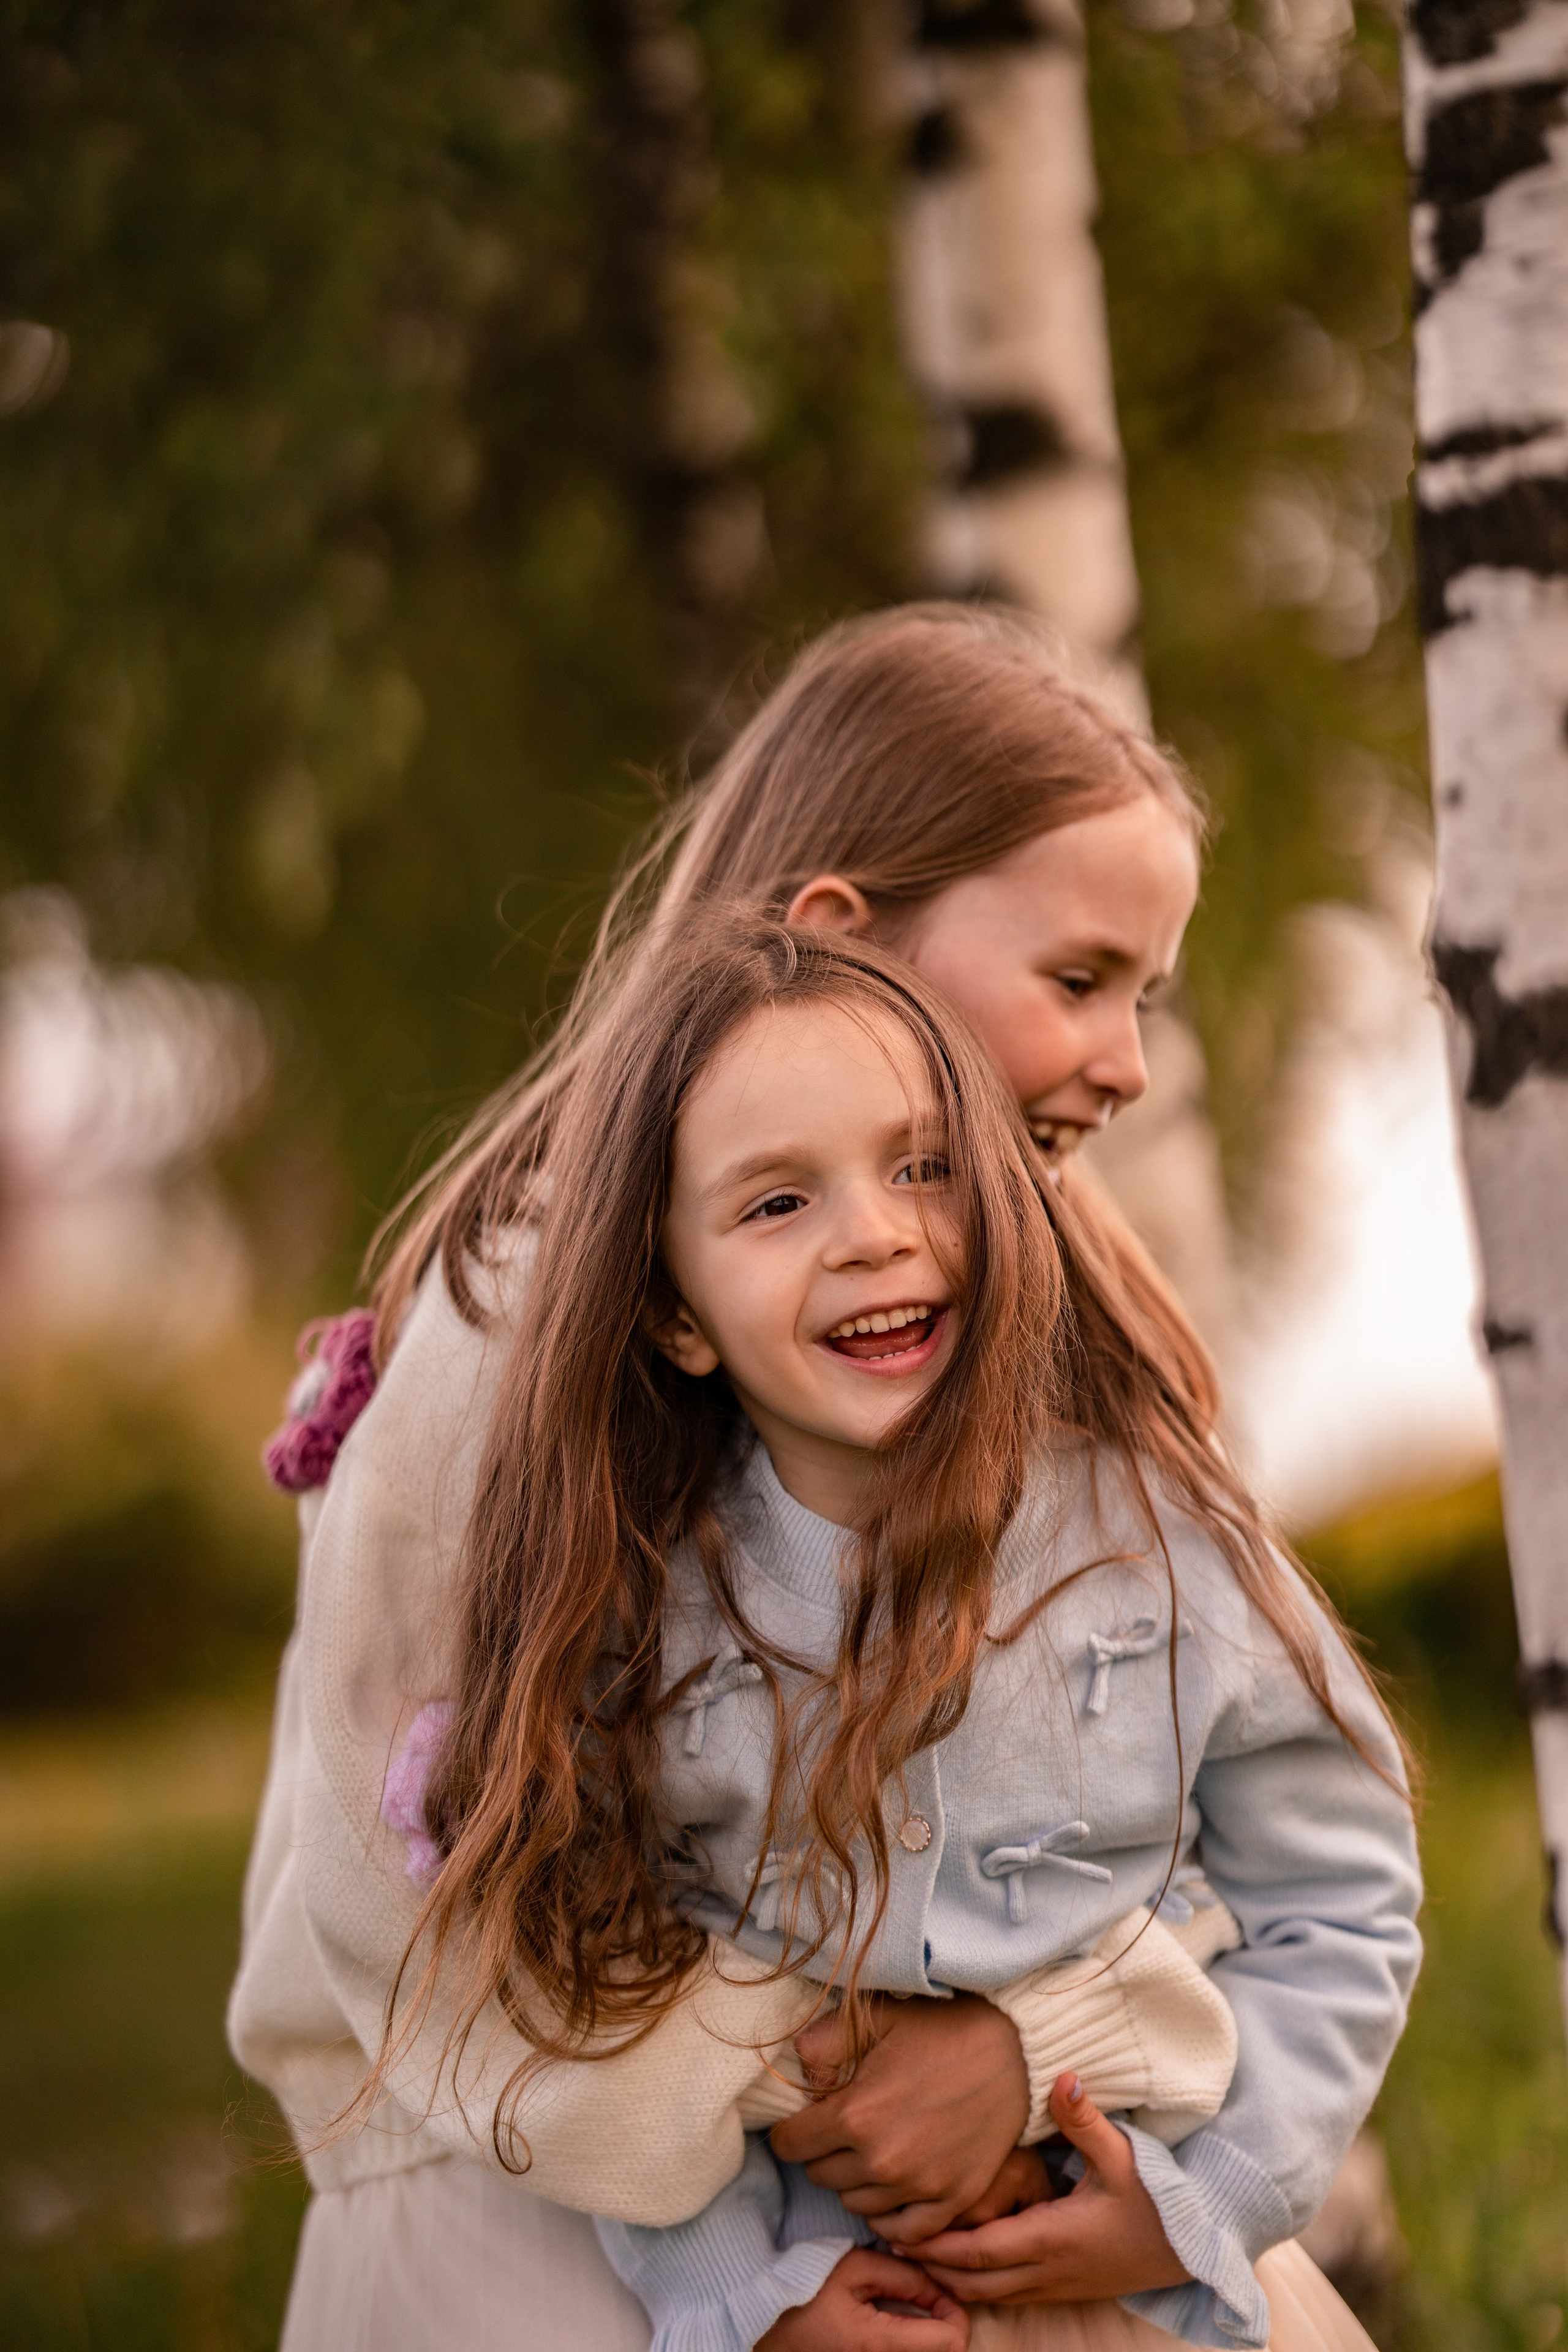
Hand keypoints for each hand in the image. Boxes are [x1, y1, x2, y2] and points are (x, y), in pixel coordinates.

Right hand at [756, 2249, 969, 2350]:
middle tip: (927, 2295)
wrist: (761, 2325)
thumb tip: (939, 2286)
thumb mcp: (853, 2268)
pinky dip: (909, 2345)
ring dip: (928, 2339)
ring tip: (910, 2309)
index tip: (940, 2290)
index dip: (955, 2312)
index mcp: (879, 2346)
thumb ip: (903, 2275)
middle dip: (944, 2326)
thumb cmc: (804, 2292)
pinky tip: (894, 2325)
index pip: (952, 2342)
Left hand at [770, 1993, 1029, 2243]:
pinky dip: (890, 2217)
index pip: (790, 2144)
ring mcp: (920, 2187)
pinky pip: (902, 2232)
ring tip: (870, 2149)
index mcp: (856, 2115)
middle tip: (841, 2128)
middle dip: (822, 2151)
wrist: (1013, 2049)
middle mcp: (883, 2160)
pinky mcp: (952, 2200)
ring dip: (854, 2180)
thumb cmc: (940, 2029)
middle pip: (820, 2175)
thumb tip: (799, 2081)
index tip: (804, 2119)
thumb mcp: (873, 2019)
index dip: (791, 2129)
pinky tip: (891, 2191)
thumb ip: (820, 2045)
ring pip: (855, 2203)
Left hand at [898, 2074, 1191, 2306]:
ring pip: (990, 2294)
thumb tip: (1062, 2077)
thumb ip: (1084, 2119)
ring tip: (914, 2249)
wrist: (1193, 2245)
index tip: (901, 2228)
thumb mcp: (1122, 2155)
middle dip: (931, 2266)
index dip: (937, 2245)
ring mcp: (1057, 2285)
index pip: (981, 2252)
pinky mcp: (1066, 2288)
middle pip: (974, 2281)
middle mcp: (1049, 2271)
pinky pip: (1011, 2295)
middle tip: (890, 2239)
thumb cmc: (1157, 2198)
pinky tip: (961, 2261)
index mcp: (1054, 2238)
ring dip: (951, 2277)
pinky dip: (978, 2283)